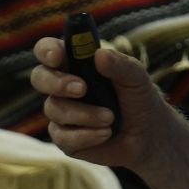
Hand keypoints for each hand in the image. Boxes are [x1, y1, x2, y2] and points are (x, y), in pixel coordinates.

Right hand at [29, 37, 166, 169]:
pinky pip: (62, 136)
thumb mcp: (136, 78)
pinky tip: (105, 133)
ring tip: (110, 118)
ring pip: (54, 109)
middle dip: (57, 82)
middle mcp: (63, 85)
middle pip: (39, 77)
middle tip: (81, 88)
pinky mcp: (64, 138)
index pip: (49, 50)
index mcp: (76, 63)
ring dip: (85, 114)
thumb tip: (99, 54)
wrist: (149, 136)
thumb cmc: (140, 99)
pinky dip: (86, 135)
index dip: (47, 50)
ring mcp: (62, 112)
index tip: (57, 56)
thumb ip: (121, 64)